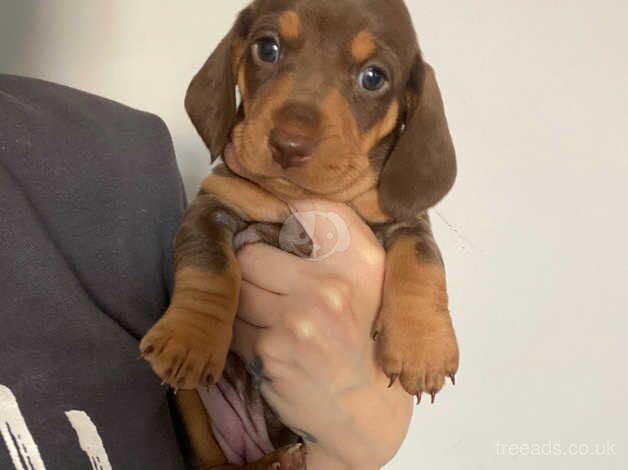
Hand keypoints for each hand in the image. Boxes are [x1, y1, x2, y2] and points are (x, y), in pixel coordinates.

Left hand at [231, 200, 412, 468]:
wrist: (363, 410)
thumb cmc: (361, 337)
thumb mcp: (369, 281)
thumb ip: (335, 238)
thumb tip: (281, 207)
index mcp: (360, 261)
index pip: (307, 208)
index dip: (283, 216)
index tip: (279, 231)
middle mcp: (332, 285)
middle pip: (252, 253)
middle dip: (255, 273)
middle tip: (275, 293)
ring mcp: (299, 319)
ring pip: (238, 289)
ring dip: (248, 305)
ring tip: (276, 322)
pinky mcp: (271, 350)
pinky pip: (234, 325)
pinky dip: (245, 335)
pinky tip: (272, 347)